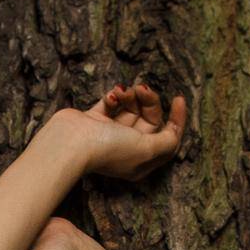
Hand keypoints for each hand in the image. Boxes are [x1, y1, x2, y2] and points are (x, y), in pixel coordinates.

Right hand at [58, 80, 186, 181]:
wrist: (71, 142)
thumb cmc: (109, 149)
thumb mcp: (147, 149)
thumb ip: (168, 141)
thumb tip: (174, 131)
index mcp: (141, 160)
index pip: (167, 138)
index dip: (177, 119)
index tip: (178, 99)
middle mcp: (127, 149)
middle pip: (149, 119)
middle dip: (149, 101)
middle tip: (142, 89)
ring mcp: (110, 135)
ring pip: (131, 108)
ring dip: (130, 95)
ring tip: (122, 92)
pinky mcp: (95, 122)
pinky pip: (112, 104)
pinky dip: (113, 97)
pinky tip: (110, 97)